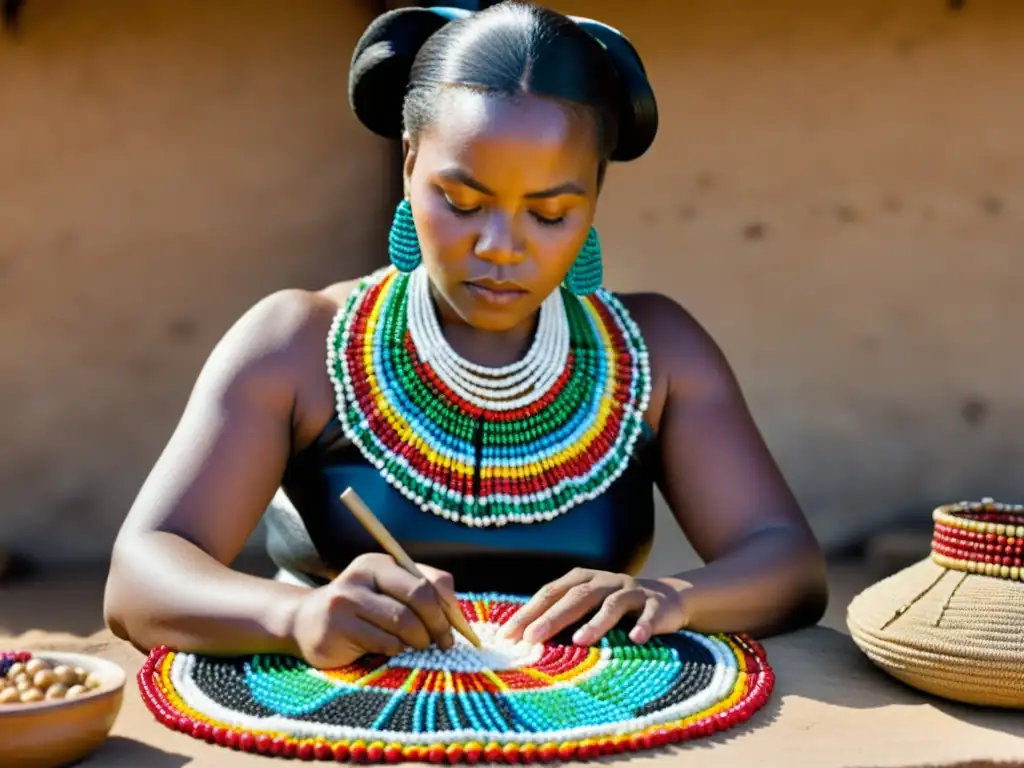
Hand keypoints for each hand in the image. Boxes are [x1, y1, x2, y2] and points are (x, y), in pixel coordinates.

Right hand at [289, 553, 455, 668]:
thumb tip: (457, 616)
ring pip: (403, 622)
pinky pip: (384, 642)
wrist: (304, 622)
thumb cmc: (359, 610)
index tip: (455, 627)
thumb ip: (421, 594)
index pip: (428, 579)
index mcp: (381, 562)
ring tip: (416, 646)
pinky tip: (390, 649)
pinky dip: (396, 650)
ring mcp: (347, 600)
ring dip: (418, 640)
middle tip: (444, 643)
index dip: (448, 606)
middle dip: (438, 624)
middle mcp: (363, 575)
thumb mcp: (387, 593)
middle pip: (418, 596)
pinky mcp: (338, 627)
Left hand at [500, 568, 686, 645]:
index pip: (550, 593)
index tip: (508, 634)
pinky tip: (636, 639)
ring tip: (580, 641)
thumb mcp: (587, 607)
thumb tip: (522, 640)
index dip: (529, 612)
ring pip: (613, 604)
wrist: (667, 599)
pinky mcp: (657, 605)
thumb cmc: (614, 607)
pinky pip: (650, 615)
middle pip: (577, 596)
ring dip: (596, 622)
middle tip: (532, 637)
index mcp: (582, 579)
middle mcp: (605, 581)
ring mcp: (631, 592)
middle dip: (553, 617)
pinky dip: (644, 626)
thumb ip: (561, 618)